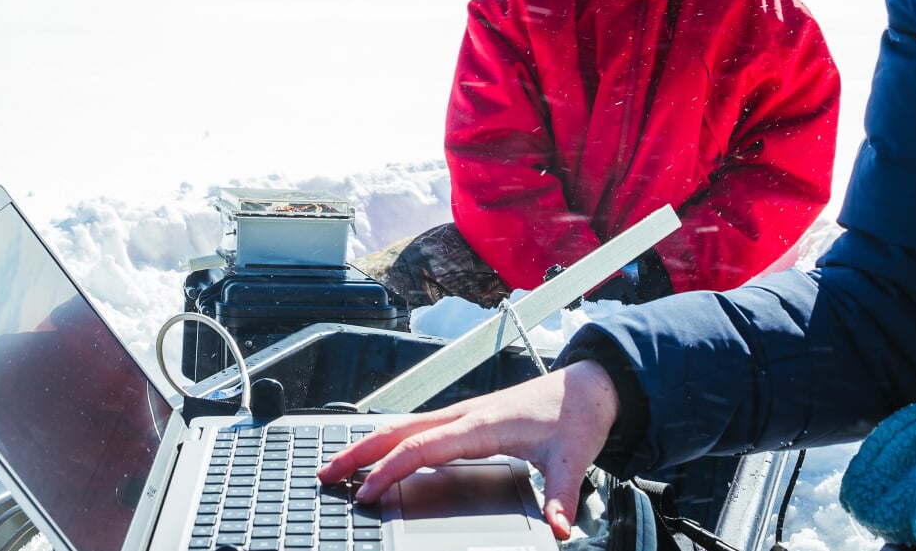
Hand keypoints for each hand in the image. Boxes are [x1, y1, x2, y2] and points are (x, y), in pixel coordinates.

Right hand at [316, 361, 619, 538]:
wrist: (589, 386)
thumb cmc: (576, 416)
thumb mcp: (573, 459)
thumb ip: (562, 496)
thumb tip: (559, 529)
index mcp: (482, 425)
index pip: (422, 448)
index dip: (389, 471)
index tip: (366, 493)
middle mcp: (465, 415)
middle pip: (398, 431)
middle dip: (359, 452)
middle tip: (326, 473)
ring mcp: (463, 414)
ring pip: (403, 426)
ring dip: (369, 445)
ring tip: (340, 465)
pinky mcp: (467, 418)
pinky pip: (418, 428)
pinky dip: (390, 441)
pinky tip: (381, 456)